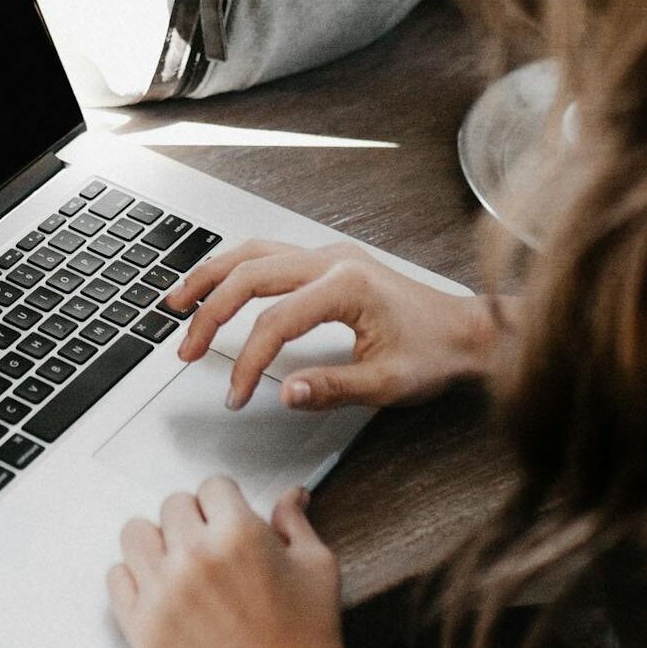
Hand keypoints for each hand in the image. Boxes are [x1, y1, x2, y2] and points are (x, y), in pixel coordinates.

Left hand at [108, 478, 369, 647]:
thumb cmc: (310, 640)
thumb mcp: (317, 567)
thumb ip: (294, 522)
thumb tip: (291, 495)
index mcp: (238, 533)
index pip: (212, 486)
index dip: (225, 503)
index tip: (228, 521)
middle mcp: (195, 556)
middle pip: (173, 505)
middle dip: (194, 521)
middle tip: (210, 548)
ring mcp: (163, 593)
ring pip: (136, 533)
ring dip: (158, 543)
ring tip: (179, 565)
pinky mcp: (143, 628)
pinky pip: (116, 578)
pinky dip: (134, 580)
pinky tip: (159, 591)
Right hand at [169, 238, 503, 411]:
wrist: (468, 330)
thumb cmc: (436, 354)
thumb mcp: (388, 383)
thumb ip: (332, 387)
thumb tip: (285, 392)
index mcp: (346, 286)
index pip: (275, 321)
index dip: (247, 361)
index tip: (236, 394)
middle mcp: (331, 259)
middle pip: (250, 274)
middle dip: (210, 312)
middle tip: (186, 349)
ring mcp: (328, 254)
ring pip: (253, 252)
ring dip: (211, 276)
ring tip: (178, 302)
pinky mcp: (328, 260)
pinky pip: (268, 253)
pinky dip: (234, 268)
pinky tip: (217, 284)